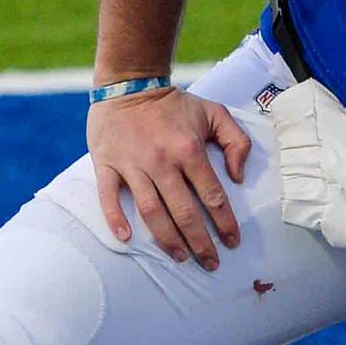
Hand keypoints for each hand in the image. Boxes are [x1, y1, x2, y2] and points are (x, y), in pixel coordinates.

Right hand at [87, 86, 250, 268]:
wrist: (129, 82)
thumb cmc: (174, 103)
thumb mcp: (214, 112)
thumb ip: (236, 141)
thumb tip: (238, 177)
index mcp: (189, 149)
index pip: (212, 195)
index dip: (225, 223)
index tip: (232, 241)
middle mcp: (162, 160)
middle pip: (184, 212)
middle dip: (201, 242)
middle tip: (210, 262)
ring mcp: (132, 164)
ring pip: (152, 211)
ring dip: (167, 239)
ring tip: (181, 257)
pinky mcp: (107, 163)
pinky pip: (108, 196)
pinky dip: (116, 219)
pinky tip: (126, 238)